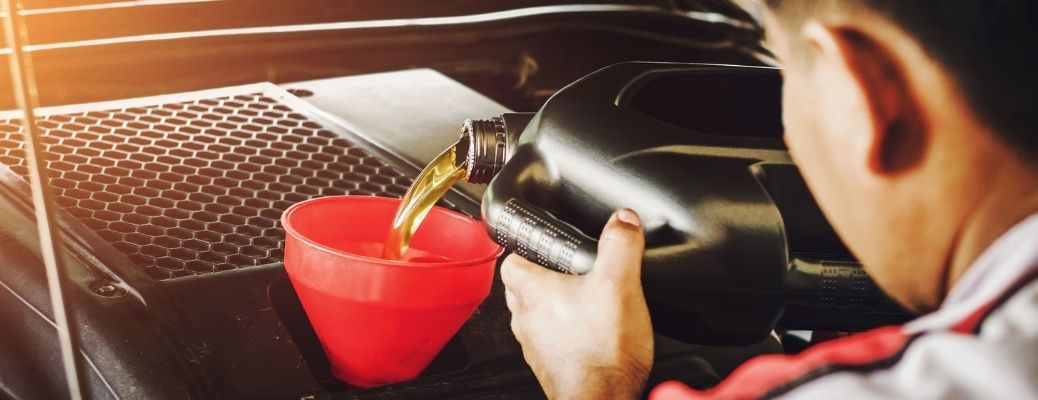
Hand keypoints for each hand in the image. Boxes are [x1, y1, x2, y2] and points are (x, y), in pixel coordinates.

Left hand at [502, 209, 653, 399]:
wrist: (603, 399)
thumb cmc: (602, 350)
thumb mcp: (619, 284)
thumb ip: (620, 245)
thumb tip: (623, 219)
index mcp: (532, 290)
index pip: (511, 259)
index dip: (526, 248)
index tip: (544, 244)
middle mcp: (526, 318)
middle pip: (521, 287)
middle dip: (542, 276)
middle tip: (567, 270)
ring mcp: (535, 344)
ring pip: (534, 315)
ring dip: (552, 306)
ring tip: (581, 299)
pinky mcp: (550, 365)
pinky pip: (550, 340)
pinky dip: (563, 332)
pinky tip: (588, 332)